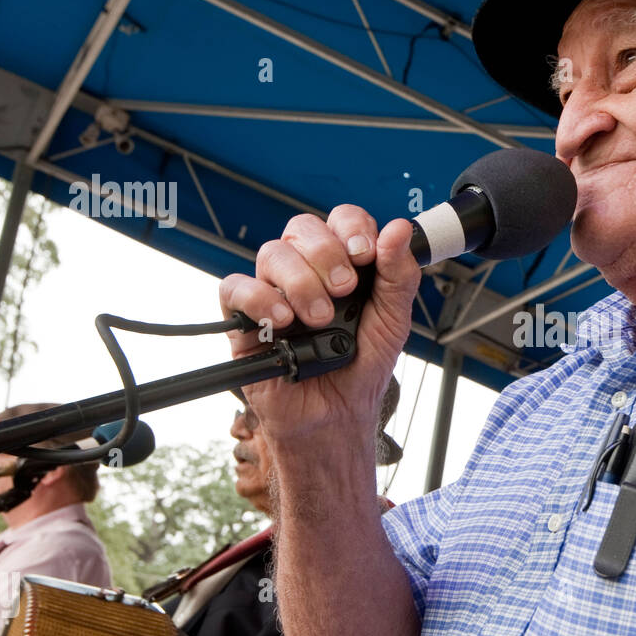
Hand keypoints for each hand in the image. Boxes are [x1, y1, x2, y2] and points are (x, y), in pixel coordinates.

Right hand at [218, 209, 419, 442]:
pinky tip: (284, 320)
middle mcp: (306, 271)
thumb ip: (398, 276)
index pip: (341, 220)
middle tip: (344, 289)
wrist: (336, 415)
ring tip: (319, 318)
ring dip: (301, 282)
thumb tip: (401, 229)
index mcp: (343, 264)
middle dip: (326, 253)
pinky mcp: (243, 318)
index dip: (352, 228)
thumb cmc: (362, 368)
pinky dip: (260, 299)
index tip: (366, 254)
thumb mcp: (393, 321)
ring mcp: (273, 291)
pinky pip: (235, 287)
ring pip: (272, 253)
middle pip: (302, 227)